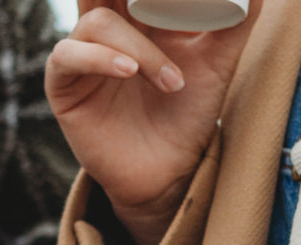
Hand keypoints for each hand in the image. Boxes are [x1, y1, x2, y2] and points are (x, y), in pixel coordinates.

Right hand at [45, 0, 260, 244]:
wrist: (169, 171)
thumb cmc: (188, 115)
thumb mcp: (218, 63)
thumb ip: (236, 21)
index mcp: (140, 12)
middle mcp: (109, 26)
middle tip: (148, 2)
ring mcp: (84, 52)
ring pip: (97, 21)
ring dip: (139, 49)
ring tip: (170, 82)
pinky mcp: (64, 84)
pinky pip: (68, 55)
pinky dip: (99, 57)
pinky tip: (128, 72)